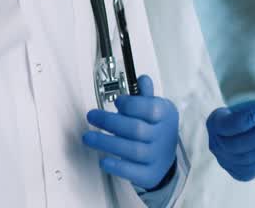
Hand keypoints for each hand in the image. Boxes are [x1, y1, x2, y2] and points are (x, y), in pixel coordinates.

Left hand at [83, 76, 179, 190]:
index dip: (131, 105)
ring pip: (131, 150)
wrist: (165, 159)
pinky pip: (132, 171)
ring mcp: (156, 156)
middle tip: (92, 116)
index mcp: (165, 116)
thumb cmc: (157, 129)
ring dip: (106, 143)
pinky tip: (103, 159)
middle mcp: (162, 136)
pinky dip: (116, 166)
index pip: (150, 109)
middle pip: (136, 129)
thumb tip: (142, 79)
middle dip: (110, 122)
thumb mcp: (155, 109)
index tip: (116, 102)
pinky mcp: (148, 174)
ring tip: (88, 137)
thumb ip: (145, 96)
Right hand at [206, 100, 254, 181]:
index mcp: (215, 122)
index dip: (244, 120)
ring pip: (247, 159)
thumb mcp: (253, 105)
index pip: (227, 125)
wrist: (254, 131)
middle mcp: (216, 144)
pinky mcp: (239, 173)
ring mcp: (226, 161)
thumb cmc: (252, 114)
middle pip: (236, 145)